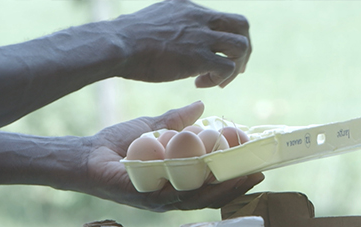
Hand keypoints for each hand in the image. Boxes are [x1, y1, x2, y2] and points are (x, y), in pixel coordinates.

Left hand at [82, 101, 263, 211]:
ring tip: (245, 177)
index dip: (233, 173)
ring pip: (200, 198)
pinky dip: (197, 187)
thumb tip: (201, 106)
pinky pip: (177, 195)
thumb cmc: (118, 145)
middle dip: (236, 184)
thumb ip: (176, 121)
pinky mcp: (148, 198)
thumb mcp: (153, 128)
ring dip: (224, 188)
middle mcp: (172, 193)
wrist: (87, 155)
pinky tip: (214, 178)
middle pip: (211, 193)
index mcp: (176, 178)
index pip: (210, 179)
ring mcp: (161, 199)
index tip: (251, 159)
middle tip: (257, 172)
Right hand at [113, 0, 250, 87]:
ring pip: (241, 46)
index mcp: (190, 8)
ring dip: (234, 66)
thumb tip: (174, 38)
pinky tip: (201, 83)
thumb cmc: (129, 38)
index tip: (216, 55)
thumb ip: (173, 26)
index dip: (225, 38)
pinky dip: (220, 78)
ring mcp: (201, 37)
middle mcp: (200, 18)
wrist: (119, 44)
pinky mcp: (198, 57)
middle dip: (242, 49)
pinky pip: (227, 67)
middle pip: (242, 25)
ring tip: (216, 80)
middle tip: (232, 67)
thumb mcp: (156, 20)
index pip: (223, 18)